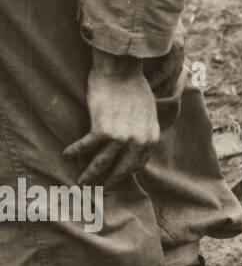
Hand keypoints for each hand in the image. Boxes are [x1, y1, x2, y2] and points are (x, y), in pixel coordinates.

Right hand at [64, 52, 160, 187]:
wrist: (121, 71)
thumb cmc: (134, 89)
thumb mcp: (148, 114)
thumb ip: (143, 132)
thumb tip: (134, 147)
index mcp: (151, 138)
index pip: (137, 165)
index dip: (124, 175)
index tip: (115, 181)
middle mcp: (138, 141)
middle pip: (120, 169)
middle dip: (108, 183)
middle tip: (98, 193)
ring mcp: (121, 137)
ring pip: (101, 164)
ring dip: (89, 176)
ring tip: (80, 183)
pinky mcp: (102, 129)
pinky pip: (86, 147)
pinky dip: (74, 152)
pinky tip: (67, 156)